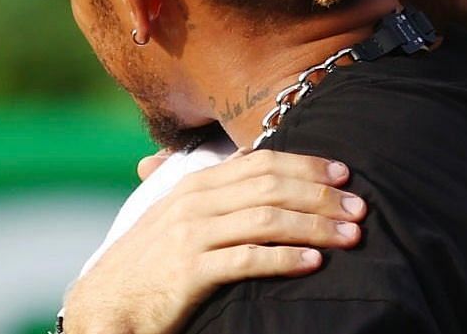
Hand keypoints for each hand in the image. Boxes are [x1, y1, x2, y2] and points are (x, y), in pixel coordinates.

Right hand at [62, 149, 366, 333]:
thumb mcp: (180, 217)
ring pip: (267, 219)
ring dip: (316, 226)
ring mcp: (190, 235)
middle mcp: (195, 202)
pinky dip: (286, 259)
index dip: (307, 165)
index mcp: (197, 184)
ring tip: (351, 237)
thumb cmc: (151, 264)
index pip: (262, 162)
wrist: (105, 305)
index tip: (345, 174)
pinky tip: (314, 263)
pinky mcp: (188, 272)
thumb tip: (255, 164)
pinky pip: (247, 259)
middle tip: (361, 208)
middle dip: (322, 195)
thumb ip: (217, 193)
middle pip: (272, 187)